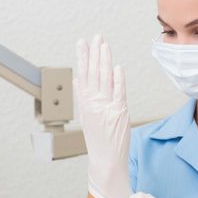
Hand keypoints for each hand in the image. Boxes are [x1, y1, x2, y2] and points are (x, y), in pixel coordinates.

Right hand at [73, 34, 131, 197]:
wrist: (106, 161)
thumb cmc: (98, 140)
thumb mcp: (86, 117)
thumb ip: (83, 97)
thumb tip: (78, 80)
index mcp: (85, 103)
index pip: (83, 75)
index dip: (82, 57)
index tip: (82, 43)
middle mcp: (94, 104)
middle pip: (94, 73)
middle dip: (94, 53)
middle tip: (96, 37)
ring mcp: (106, 108)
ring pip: (105, 79)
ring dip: (104, 61)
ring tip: (104, 45)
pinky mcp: (119, 113)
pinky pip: (118, 93)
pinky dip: (118, 80)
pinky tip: (117, 67)